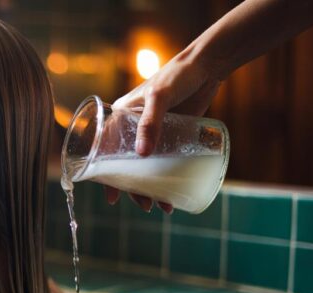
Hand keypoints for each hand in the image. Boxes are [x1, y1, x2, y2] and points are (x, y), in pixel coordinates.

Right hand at [103, 49, 221, 213]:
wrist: (208, 65)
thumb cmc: (177, 76)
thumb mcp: (159, 98)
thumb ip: (150, 123)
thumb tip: (141, 155)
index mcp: (120, 117)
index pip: (105, 151)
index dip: (105, 176)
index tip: (112, 198)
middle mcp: (133, 128)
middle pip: (127, 165)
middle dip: (134, 189)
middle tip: (145, 206)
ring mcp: (154, 133)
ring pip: (148, 167)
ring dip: (153, 188)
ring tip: (164, 206)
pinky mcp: (173, 135)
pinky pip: (166, 161)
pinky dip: (169, 178)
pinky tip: (176, 192)